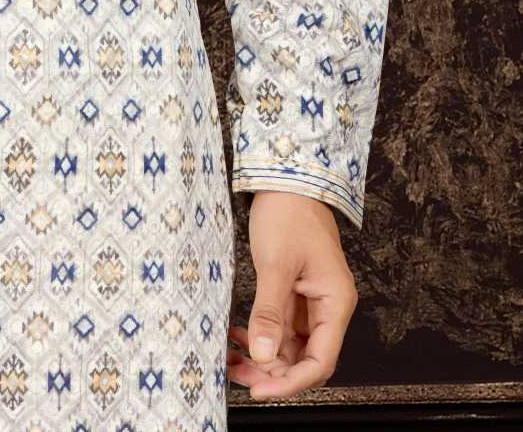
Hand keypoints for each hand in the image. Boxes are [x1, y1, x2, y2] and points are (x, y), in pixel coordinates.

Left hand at [226, 189, 358, 400]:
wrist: (287, 179)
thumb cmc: (289, 214)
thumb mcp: (276, 264)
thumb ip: (269, 312)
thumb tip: (262, 355)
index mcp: (335, 302)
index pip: (320, 361)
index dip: (292, 382)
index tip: (261, 389)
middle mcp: (328, 307)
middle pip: (305, 358)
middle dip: (272, 372)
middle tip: (238, 375)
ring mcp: (311, 302)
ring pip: (290, 346)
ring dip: (263, 357)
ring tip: (231, 360)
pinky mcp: (294, 293)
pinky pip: (280, 327)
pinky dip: (259, 335)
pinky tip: (237, 336)